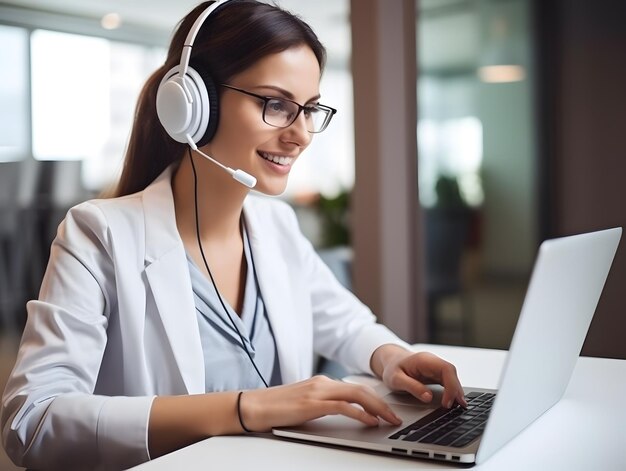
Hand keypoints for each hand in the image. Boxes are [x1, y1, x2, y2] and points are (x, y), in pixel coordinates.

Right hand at [238, 375, 401, 431]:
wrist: (253, 406)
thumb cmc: (276, 408)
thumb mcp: (304, 404)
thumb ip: (323, 404)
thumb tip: (343, 414)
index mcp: (321, 382)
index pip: (355, 388)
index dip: (375, 398)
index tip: (387, 410)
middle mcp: (322, 383)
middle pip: (361, 390)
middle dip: (382, 403)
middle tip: (396, 416)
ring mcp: (318, 391)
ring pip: (356, 395)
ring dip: (377, 408)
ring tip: (389, 419)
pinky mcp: (312, 403)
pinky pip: (343, 406)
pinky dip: (360, 413)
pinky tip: (370, 421)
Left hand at [371, 344, 466, 408]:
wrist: (391, 362)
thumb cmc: (392, 369)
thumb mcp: (396, 379)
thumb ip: (412, 387)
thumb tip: (428, 397)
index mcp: (423, 360)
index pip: (445, 369)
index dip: (451, 385)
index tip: (447, 402)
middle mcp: (432, 362)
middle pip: (451, 372)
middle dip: (456, 390)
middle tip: (459, 406)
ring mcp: (435, 367)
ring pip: (452, 377)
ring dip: (456, 391)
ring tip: (460, 406)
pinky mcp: (436, 374)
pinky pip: (448, 381)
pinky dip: (452, 390)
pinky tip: (455, 400)